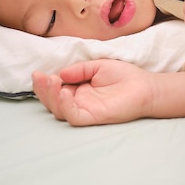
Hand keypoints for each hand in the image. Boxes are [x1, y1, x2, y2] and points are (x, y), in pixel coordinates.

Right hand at [32, 59, 153, 125]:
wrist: (145, 86)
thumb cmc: (123, 76)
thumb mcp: (97, 66)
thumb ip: (79, 70)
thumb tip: (60, 74)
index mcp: (77, 89)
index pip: (55, 89)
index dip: (45, 83)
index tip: (39, 73)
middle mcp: (78, 102)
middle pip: (53, 101)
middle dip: (43, 90)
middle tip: (39, 76)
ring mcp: (85, 110)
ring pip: (60, 110)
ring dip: (51, 97)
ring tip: (50, 82)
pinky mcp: (94, 117)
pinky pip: (74, 116)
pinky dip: (66, 106)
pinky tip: (65, 93)